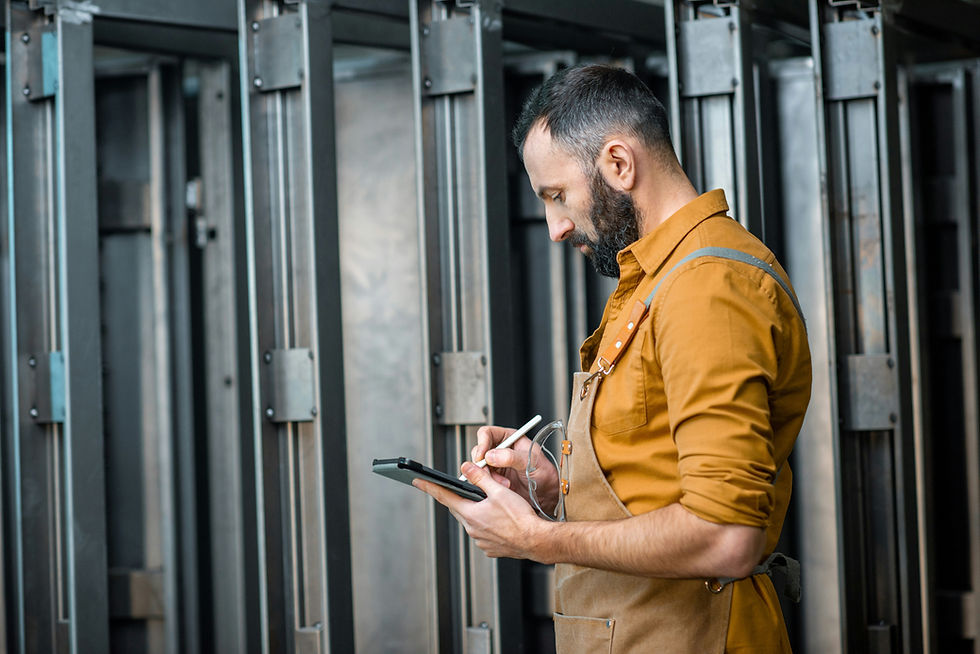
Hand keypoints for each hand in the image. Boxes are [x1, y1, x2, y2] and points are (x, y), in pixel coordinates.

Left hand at [413, 462, 549, 559]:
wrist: (536, 540)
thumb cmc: (521, 517)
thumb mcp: (499, 491)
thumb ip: (480, 478)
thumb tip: (466, 467)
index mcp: (471, 514)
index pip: (444, 496)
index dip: (430, 487)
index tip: (418, 481)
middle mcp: (472, 529)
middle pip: (459, 508)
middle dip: (459, 498)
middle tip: (462, 489)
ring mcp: (481, 540)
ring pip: (472, 520)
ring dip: (476, 511)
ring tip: (492, 505)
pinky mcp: (491, 548)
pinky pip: (483, 532)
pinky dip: (487, 524)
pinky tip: (500, 519)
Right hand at [471, 425, 559, 513]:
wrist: (546, 493)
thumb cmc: (544, 473)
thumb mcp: (530, 462)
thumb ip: (511, 457)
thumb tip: (491, 455)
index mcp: (510, 438)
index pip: (487, 433)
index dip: (482, 443)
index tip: (482, 456)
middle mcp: (501, 449)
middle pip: (479, 450)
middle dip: (483, 463)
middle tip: (489, 473)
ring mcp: (496, 463)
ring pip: (479, 466)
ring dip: (488, 476)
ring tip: (504, 483)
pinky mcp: (494, 477)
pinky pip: (482, 478)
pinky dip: (489, 483)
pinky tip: (503, 487)